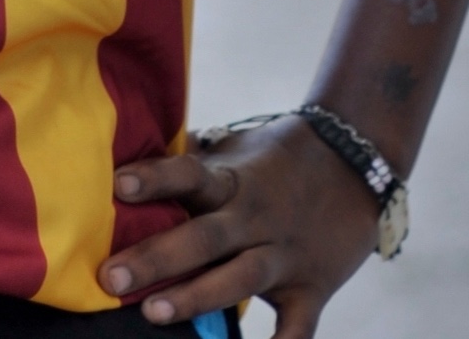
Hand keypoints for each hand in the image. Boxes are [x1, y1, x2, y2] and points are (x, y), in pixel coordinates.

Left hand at [103, 119, 379, 335]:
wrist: (357, 160)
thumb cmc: (279, 155)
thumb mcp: (237, 148)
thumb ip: (195, 158)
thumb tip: (134, 149)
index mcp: (233, 179)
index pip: (190, 174)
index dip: (156, 179)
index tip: (117, 185)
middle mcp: (257, 215)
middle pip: (205, 236)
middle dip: (157, 257)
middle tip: (111, 277)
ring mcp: (286, 254)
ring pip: (240, 277)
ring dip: (197, 296)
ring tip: (153, 313)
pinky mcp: (313, 288)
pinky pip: (298, 326)